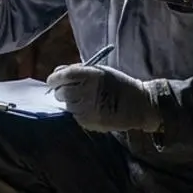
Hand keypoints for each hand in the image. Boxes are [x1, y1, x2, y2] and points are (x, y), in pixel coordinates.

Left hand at [46, 64, 161, 132]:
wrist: (139, 104)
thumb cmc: (118, 84)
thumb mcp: (100, 71)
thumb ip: (79, 70)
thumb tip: (58, 73)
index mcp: (91, 75)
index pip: (63, 75)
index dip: (55, 78)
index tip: (53, 80)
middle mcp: (88, 92)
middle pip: (61, 92)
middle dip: (62, 91)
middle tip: (69, 90)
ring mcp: (87, 109)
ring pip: (67, 105)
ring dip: (71, 101)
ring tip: (85, 99)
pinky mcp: (88, 121)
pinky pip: (75, 115)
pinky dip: (78, 111)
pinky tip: (90, 108)